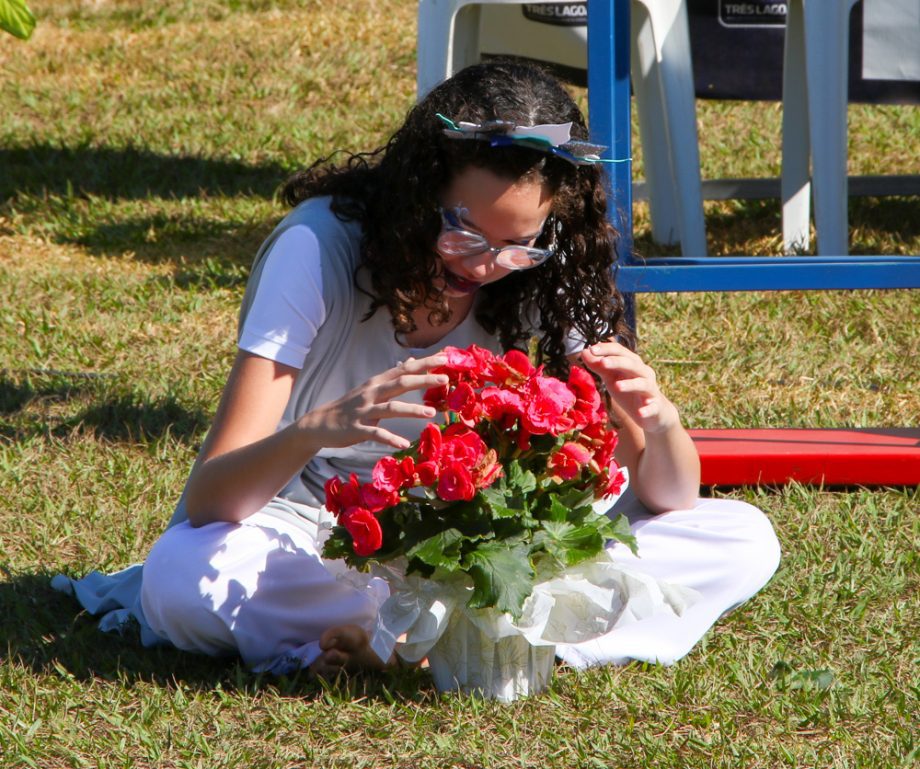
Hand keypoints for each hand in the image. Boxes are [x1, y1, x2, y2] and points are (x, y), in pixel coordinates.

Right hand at [296, 354, 448, 450]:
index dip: (424, 364)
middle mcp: (372, 393)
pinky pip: (376, 433)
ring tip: (431, 413)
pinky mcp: (357, 429)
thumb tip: (410, 361)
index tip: (444, 358)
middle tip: (445, 379)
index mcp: (377, 383)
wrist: (319, 424)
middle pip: (400, 383)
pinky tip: (404, 444)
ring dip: (412, 410)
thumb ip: (392, 377)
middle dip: (423, 380)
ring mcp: (364, 411)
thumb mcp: (371, 388)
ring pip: (391, 408)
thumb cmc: (349, 406)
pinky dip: (390, 438)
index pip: (403, 369)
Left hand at [580, 340, 678, 434]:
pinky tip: (641, 412)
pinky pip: (653, 407)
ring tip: (617, 386)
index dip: (607, 349)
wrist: (654, 414)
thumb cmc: (630, 393)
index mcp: (633, 364)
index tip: (590, 349)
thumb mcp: (612, 378)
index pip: (620, 351)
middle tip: (602, 362)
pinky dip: (647, 409)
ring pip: (643, 384)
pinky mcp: (656, 407)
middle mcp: (644, 374)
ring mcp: (650, 390)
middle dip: (617, 362)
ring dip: (631, 384)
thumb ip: (600, 366)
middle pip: (632, 364)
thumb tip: (584, 352)